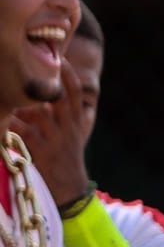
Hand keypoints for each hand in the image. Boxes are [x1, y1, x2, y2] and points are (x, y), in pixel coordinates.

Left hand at [11, 63, 91, 206]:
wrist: (70, 191)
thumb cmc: (64, 159)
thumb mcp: (69, 135)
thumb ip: (57, 115)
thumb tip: (39, 93)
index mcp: (74, 121)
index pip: (74, 91)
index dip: (66, 72)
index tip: (58, 55)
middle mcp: (66, 127)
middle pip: (56, 96)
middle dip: (43, 80)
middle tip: (26, 61)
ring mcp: (53, 139)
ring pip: (35, 112)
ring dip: (18, 99)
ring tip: (5, 84)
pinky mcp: (39, 152)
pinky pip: (21, 132)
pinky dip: (8, 122)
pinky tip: (0, 116)